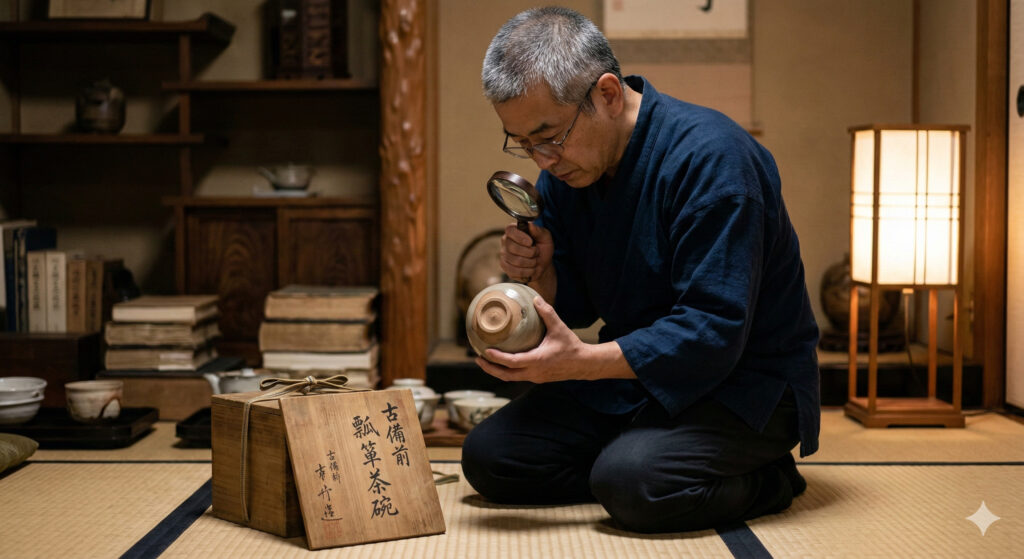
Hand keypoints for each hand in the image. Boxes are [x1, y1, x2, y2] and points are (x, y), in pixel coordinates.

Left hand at [475, 297, 634, 382]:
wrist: (583, 364)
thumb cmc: (571, 346)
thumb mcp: (559, 327)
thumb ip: (547, 312)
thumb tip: (536, 298)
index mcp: (537, 361)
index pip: (512, 362)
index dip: (497, 358)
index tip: (485, 351)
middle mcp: (534, 373)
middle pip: (505, 375)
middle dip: (490, 368)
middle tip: (477, 358)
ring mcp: (535, 378)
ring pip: (510, 378)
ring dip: (496, 371)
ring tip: (485, 361)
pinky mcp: (537, 378)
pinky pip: (517, 376)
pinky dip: (506, 371)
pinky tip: (502, 363)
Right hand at [500, 222, 553, 287]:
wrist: (543, 265)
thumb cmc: (543, 249)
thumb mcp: (545, 238)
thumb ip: (539, 231)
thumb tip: (530, 225)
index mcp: (514, 231)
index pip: (510, 230)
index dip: (520, 237)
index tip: (531, 242)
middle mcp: (506, 241)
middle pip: (513, 247)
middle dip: (530, 252)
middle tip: (536, 252)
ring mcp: (504, 255)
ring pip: (516, 261)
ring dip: (531, 263)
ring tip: (534, 261)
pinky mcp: (504, 267)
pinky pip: (515, 271)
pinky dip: (527, 272)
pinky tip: (531, 269)